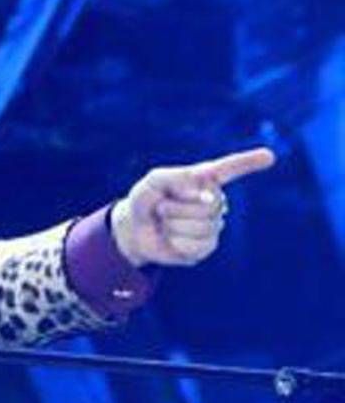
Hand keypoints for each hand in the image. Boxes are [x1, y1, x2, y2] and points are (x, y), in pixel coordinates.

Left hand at [111, 147, 275, 267]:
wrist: (135, 230)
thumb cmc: (146, 200)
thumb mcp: (154, 181)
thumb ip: (177, 177)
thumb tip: (208, 194)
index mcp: (203, 179)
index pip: (229, 169)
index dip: (247, 163)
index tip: (269, 156)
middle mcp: (214, 200)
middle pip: (210, 205)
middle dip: (178, 207)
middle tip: (162, 207)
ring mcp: (213, 224)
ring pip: (203, 226)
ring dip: (174, 224)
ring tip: (166, 221)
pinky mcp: (207, 246)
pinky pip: (197, 245)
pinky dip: (176, 241)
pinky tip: (171, 238)